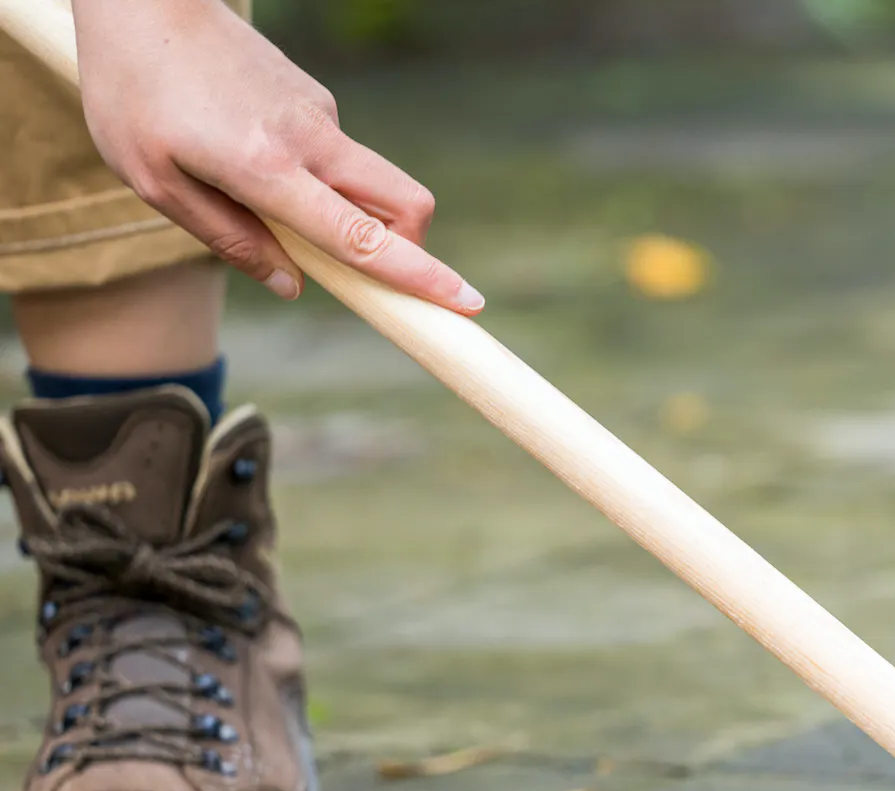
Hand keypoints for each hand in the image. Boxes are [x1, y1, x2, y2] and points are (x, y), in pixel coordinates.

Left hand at [70, 0, 481, 312]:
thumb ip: (227, 239)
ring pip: (365, 184)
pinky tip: (245, 153)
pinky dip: (314, 180)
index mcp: (267, 167)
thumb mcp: (154, 181)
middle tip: (377, 273)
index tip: (467, 302)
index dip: (418, 275)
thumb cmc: (132, 88)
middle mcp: (309, 140)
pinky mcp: (314, 98)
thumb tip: (292, 285)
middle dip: (412, 249)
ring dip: (342, 213)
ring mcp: (319, 114)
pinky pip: (333, 158)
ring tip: (252, 195)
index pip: (361, 235)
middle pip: (404, 204)